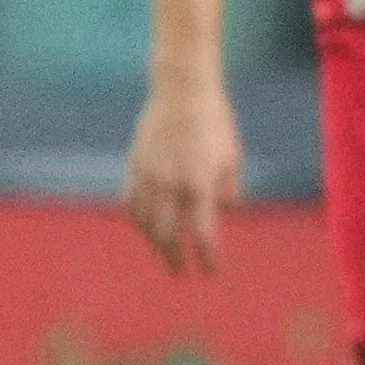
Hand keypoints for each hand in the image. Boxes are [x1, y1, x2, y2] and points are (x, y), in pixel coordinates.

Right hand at [124, 76, 242, 275]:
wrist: (181, 91)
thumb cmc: (214, 123)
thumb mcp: (232, 157)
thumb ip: (228, 190)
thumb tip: (221, 213)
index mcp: (199, 184)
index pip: (203, 234)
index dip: (207, 259)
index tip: (211, 272)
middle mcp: (171, 184)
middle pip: (170, 236)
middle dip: (176, 259)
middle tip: (181, 273)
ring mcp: (148, 176)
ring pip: (147, 223)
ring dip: (156, 243)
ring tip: (165, 253)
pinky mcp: (134, 166)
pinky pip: (132, 203)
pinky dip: (139, 220)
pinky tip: (147, 227)